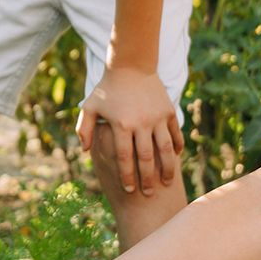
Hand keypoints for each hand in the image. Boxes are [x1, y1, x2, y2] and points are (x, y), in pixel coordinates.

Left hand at [78, 65, 182, 194]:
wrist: (131, 65)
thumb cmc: (107, 88)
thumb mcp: (90, 106)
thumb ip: (84, 129)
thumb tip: (85, 151)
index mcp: (121, 125)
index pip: (125, 158)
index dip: (127, 176)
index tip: (129, 190)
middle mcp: (141, 123)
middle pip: (146, 158)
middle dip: (147, 179)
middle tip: (148, 194)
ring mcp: (157, 117)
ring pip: (165, 149)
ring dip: (167, 168)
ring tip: (166, 182)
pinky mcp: (168, 111)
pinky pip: (175, 133)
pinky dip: (176, 147)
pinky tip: (176, 158)